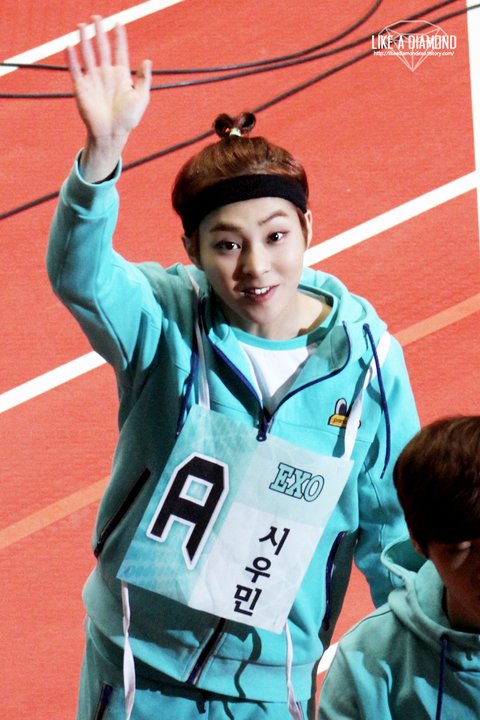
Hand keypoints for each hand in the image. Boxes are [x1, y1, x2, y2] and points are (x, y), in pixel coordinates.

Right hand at [67, 16, 151, 180]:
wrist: (112, 133)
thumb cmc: (129, 119)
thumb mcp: (141, 98)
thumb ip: (144, 79)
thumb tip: (147, 61)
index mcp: (121, 75)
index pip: (119, 51)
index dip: (119, 37)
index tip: (118, 22)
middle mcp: (106, 74)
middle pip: (102, 48)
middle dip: (99, 32)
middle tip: (97, 17)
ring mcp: (93, 80)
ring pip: (87, 54)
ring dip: (84, 39)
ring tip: (81, 25)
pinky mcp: (81, 88)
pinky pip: (75, 70)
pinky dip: (71, 58)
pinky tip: (69, 45)